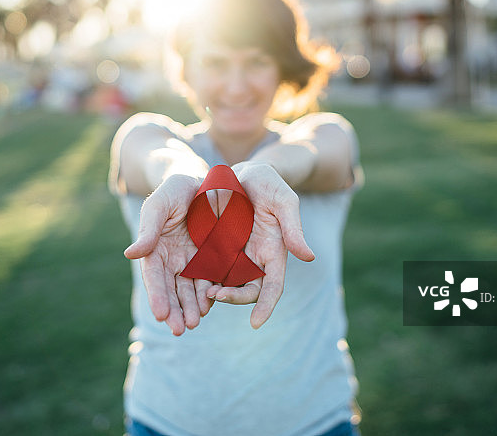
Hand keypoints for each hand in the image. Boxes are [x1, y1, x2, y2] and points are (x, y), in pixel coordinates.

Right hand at [124, 174, 214, 334]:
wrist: (202, 182)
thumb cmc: (174, 190)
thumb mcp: (160, 204)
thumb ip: (149, 228)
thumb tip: (130, 254)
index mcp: (154, 249)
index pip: (154, 277)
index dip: (157, 296)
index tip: (161, 314)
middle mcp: (171, 260)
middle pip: (171, 290)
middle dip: (175, 310)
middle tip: (179, 329)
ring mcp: (191, 261)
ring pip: (190, 290)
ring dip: (192, 308)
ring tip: (195, 323)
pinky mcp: (211, 258)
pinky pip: (210, 279)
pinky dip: (209, 294)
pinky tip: (211, 305)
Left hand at [206, 162, 314, 327]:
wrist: (242, 172)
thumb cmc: (268, 183)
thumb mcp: (284, 200)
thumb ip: (294, 227)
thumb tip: (308, 257)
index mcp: (274, 253)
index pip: (273, 287)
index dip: (266, 306)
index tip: (255, 323)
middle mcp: (254, 260)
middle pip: (246, 290)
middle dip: (233, 298)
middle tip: (215, 295)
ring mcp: (233, 255)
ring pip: (225, 284)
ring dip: (215, 294)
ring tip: (201, 294)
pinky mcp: (214, 249)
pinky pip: (207, 269)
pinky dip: (201, 279)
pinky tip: (188, 282)